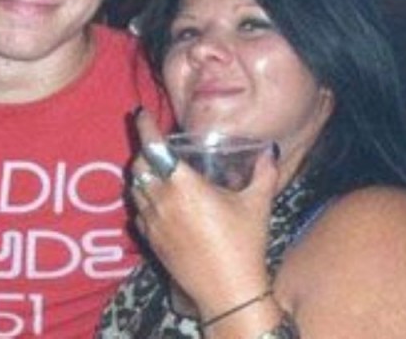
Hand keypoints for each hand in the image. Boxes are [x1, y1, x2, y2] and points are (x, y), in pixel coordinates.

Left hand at [130, 109, 279, 317]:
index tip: (142, 115)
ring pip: (134, 189)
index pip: (155, 148)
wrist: (227, 290)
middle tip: (157, 146)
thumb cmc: (243, 244)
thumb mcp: (257, 204)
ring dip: (141, 175)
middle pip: (138, 166)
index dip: (145, 128)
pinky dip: (142, 200)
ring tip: (157, 171)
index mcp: (184, 185)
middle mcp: (162, 201)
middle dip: (143, 151)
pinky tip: (158, 203)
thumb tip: (270, 151)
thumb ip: (264, 173)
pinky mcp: (151, 242)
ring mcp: (153, 223)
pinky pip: (138, 213)